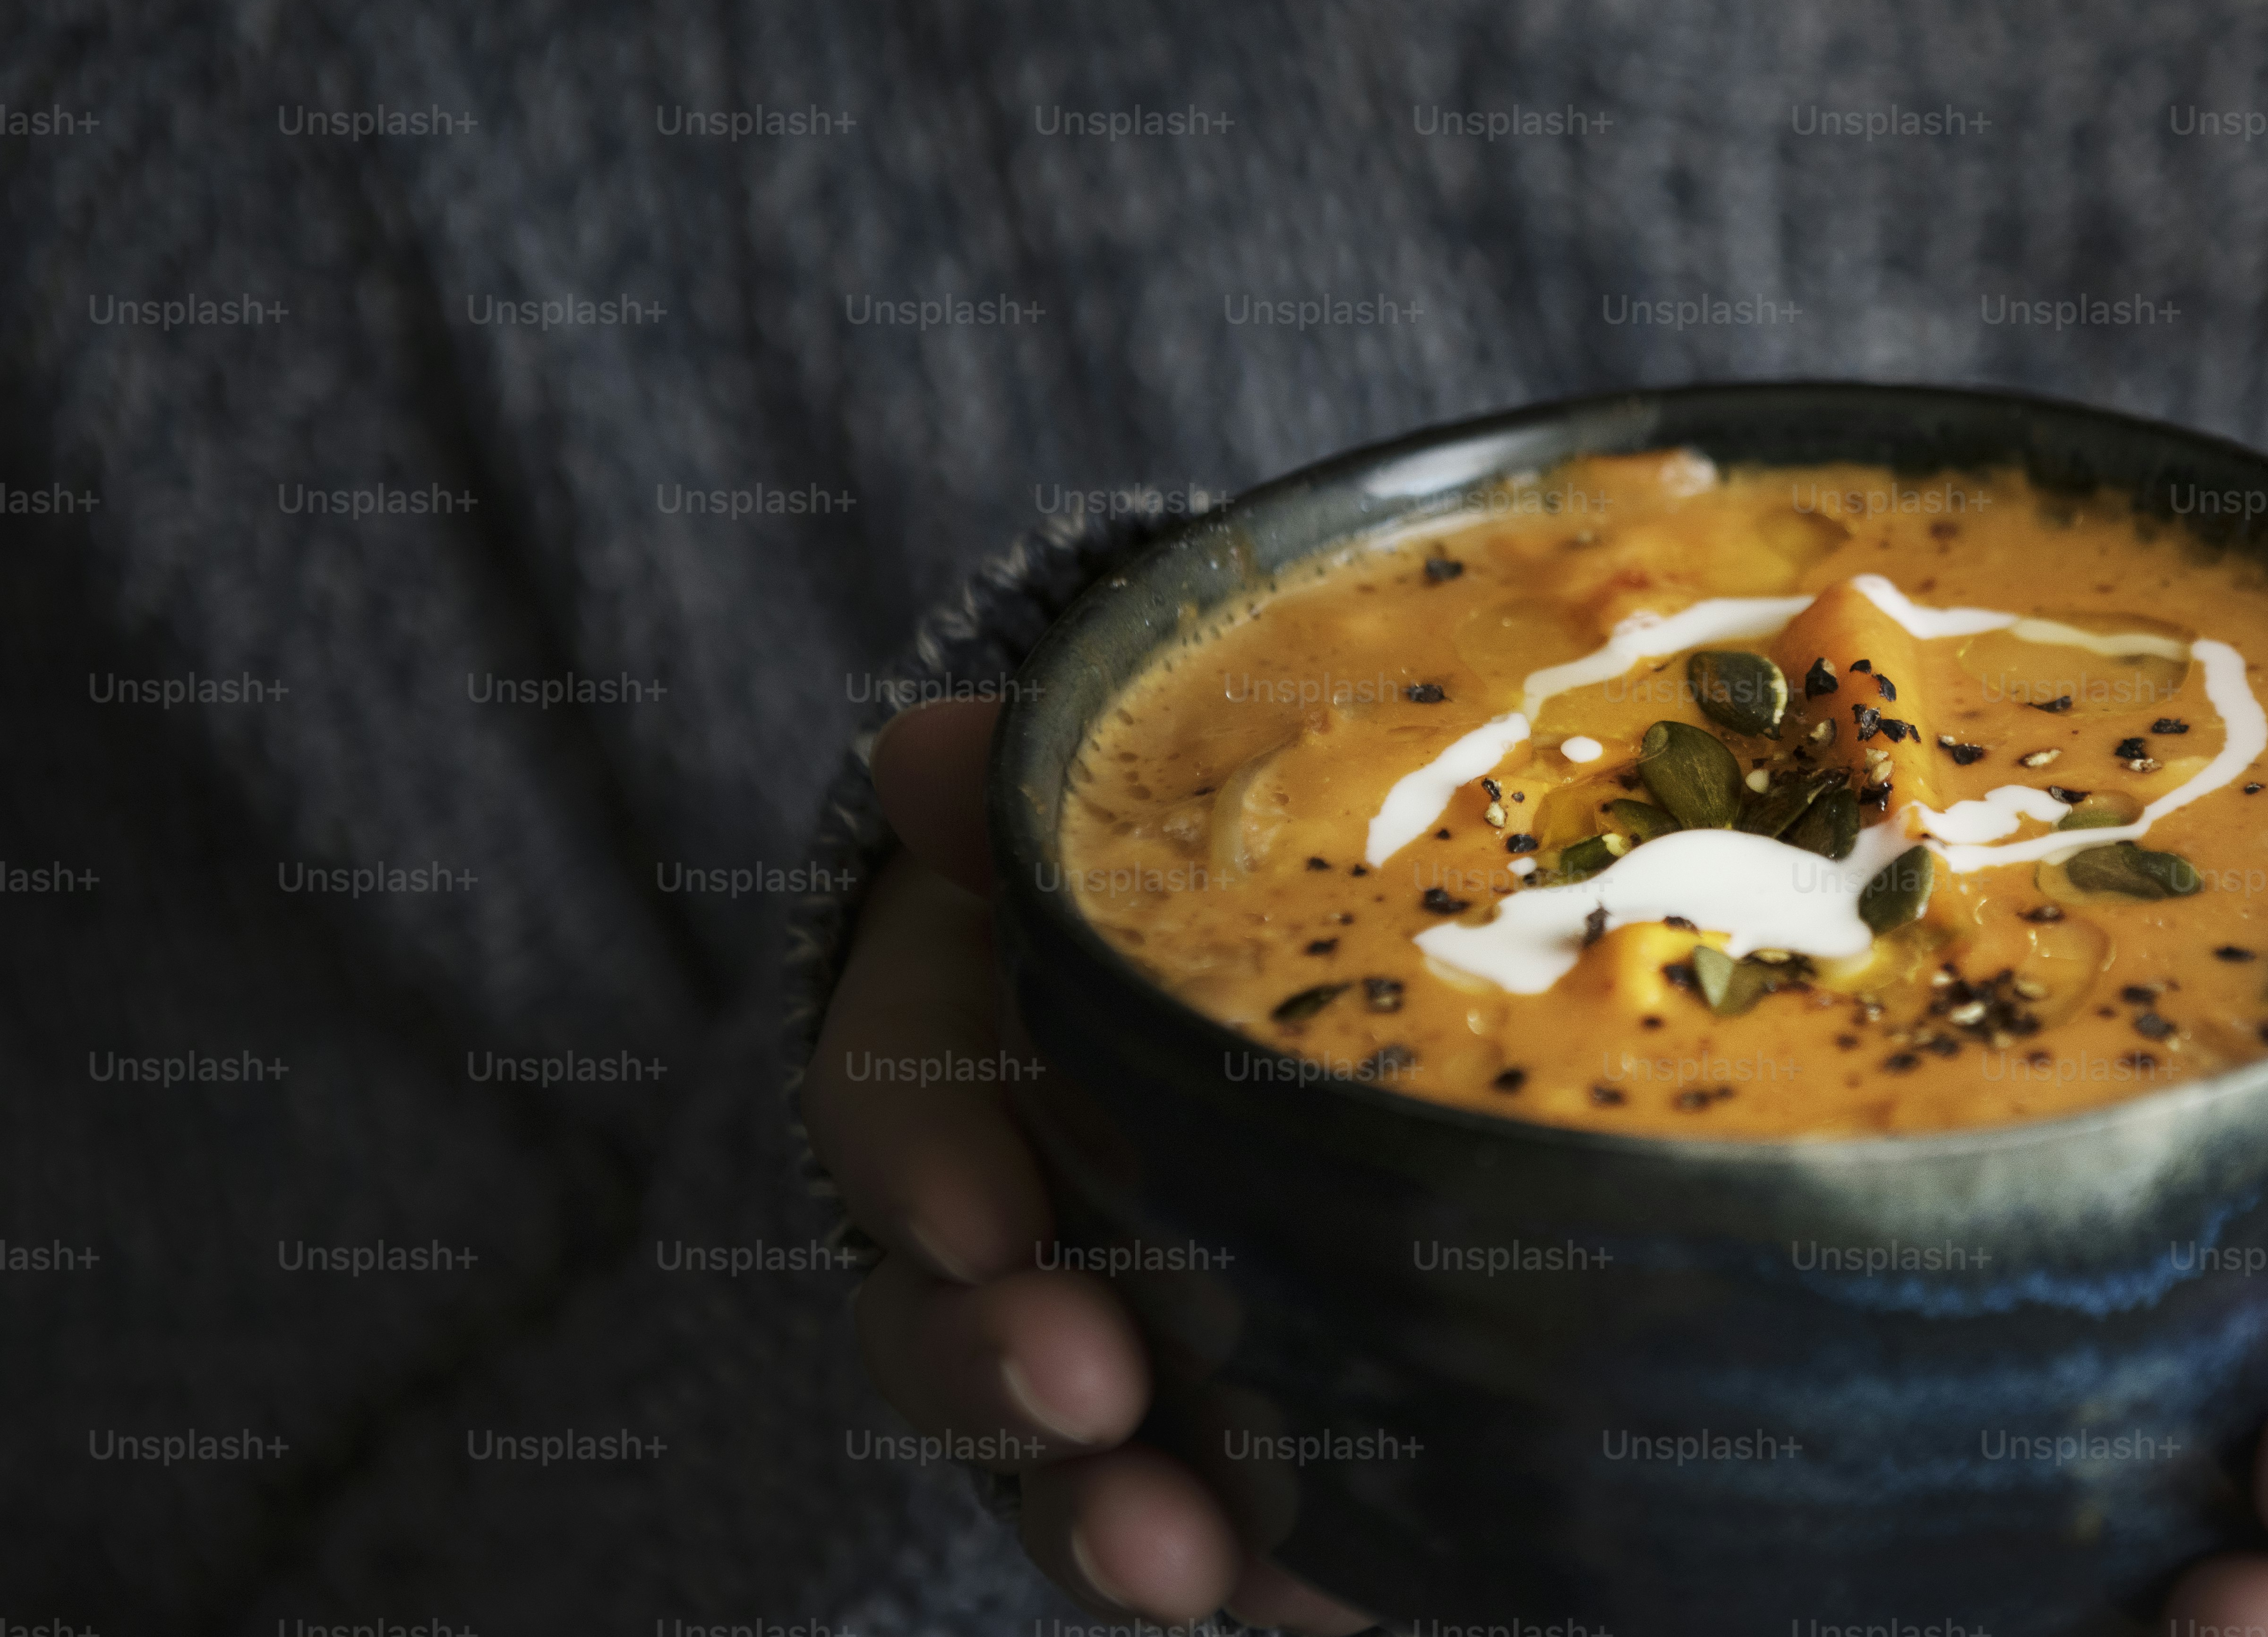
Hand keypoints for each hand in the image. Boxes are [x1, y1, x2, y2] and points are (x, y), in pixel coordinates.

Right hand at [805, 696, 1368, 1628]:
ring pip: (1065, 1476)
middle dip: (1002, 1382)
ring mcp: (1107, 1361)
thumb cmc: (1181, 883)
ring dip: (1110, 1525)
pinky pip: (1228, 1544)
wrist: (1286, 971)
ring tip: (1191, 1562)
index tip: (979, 1218)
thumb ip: (1015, 792)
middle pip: (954, 1336)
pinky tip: (1335, 1609)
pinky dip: (1274, 1586)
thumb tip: (929, 752)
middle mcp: (1002, 1243)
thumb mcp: (1100, 825)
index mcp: (961, 1072)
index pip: (896, 1119)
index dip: (924, 1171)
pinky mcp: (1226, 1453)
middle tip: (1088, 1400)